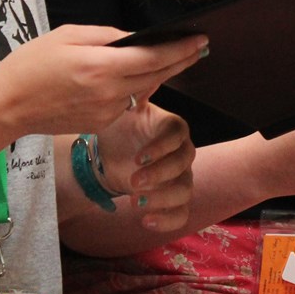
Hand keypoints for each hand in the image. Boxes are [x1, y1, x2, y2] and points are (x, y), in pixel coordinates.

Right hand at [0, 24, 206, 138]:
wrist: (8, 106)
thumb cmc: (32, 64)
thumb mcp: (67, 36)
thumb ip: (107, 36)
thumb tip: (135, 38)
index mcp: (101, 67)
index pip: (153, 57)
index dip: (180, 49)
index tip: (200, 39)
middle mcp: (109, 93)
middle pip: (157, 74)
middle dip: (180, 60)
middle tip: (200, 48)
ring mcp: (106, 112)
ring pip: (143, 89)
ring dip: (159, 74)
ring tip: (174, 57)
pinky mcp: (101, 124)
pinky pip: (126, 102)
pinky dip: (134, 88)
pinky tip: (135, 76)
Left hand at [95, 101, 194, 233]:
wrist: (109, 155)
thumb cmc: (120, 128)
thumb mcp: (124, 109)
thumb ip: (136, 93)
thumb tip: (143, 73)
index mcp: (171, 128)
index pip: (177, 135)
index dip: (161, 148)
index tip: (137, 158)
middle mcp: (181, 152)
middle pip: (184, 163)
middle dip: (159, 174)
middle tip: (133, 182)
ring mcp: (179, 178)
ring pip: (185, 190)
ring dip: (162, 199)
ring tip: (135, 202)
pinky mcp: (172, 200)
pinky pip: (181, 213)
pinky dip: (167, 220)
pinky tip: (146, 221)